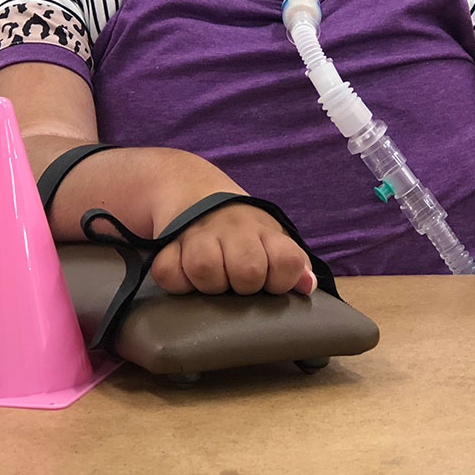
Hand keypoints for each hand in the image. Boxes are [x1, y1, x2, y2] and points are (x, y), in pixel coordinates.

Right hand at [149, 203, 316, 296]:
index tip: (270, 280)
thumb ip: (294, 264)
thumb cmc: (240, 227)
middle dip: (244, 286)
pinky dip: (177, 280)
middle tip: (237, 280)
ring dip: (210, 285)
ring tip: (212, 278)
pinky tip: (185, 274)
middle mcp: (233, 228)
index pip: (287, 262)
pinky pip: (169, 273)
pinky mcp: (167, 243)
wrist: (193, 189)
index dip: (281, 280)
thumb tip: (308, 285)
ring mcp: (198, 234)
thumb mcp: (272, 238)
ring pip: (206, 271)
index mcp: (264, 230)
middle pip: (248, 271)